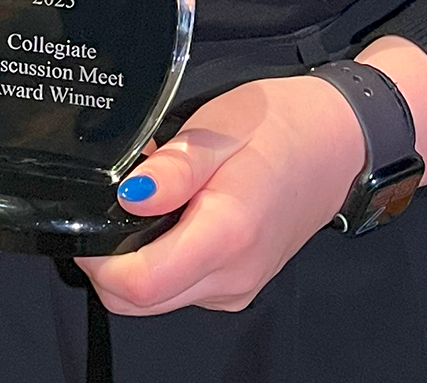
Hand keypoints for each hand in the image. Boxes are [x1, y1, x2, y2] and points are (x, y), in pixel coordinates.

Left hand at [76, 75, 364, 314]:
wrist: (338, 144)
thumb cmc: (281, 126)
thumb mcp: (221, 127)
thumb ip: (175, 167)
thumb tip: (126, 196)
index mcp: (226, 236)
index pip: (138, 285)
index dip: (97, 258)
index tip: (88, 212)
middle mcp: (231, 277)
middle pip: (138, 300)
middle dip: (109, 259)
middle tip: (117, 196)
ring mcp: (236, 289)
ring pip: (156, 298)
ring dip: (136, 257)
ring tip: (151, 196)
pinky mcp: (237, 286)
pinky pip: (180, 287)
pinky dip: (162, 258)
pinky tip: (175, 213)